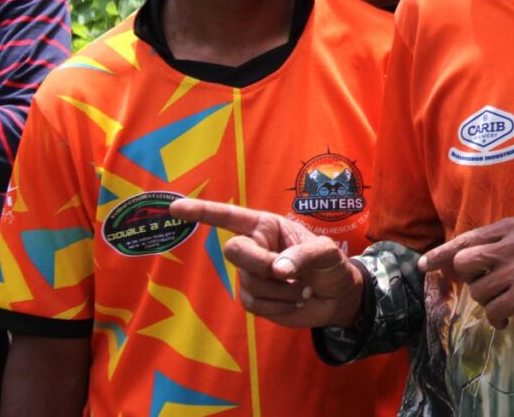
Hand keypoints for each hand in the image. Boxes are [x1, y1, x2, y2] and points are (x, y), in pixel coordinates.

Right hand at [169, 198, 363, 328]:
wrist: (338, 298)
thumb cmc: (331, 266)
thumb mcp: (326, 253)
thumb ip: (303, 255)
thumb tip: (277, 269)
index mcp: (266, 226)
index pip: (229, 217)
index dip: (201, 211)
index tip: (175, 207)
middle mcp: (254, 247)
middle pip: (235, 251)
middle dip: (261, 264)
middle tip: (288, 273)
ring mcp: (251, 274)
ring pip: (249, 283)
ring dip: (280, 290)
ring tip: (301, 287)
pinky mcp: (254, 299)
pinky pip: (254, 305)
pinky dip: (278, 306)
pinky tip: (294, 300)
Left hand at [418, 217, 513, 333]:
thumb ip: (494, 248)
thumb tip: (450, 262)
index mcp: (512, 227)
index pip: (466, 239)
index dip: (441, 253)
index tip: (423, 265)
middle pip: (464, 262)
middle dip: (470, 280)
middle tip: (489, 287)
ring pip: (477, 290)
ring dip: (488, 302)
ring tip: (508, 302)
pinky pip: (493, 311)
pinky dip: (498, 319)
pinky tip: (510, 318)